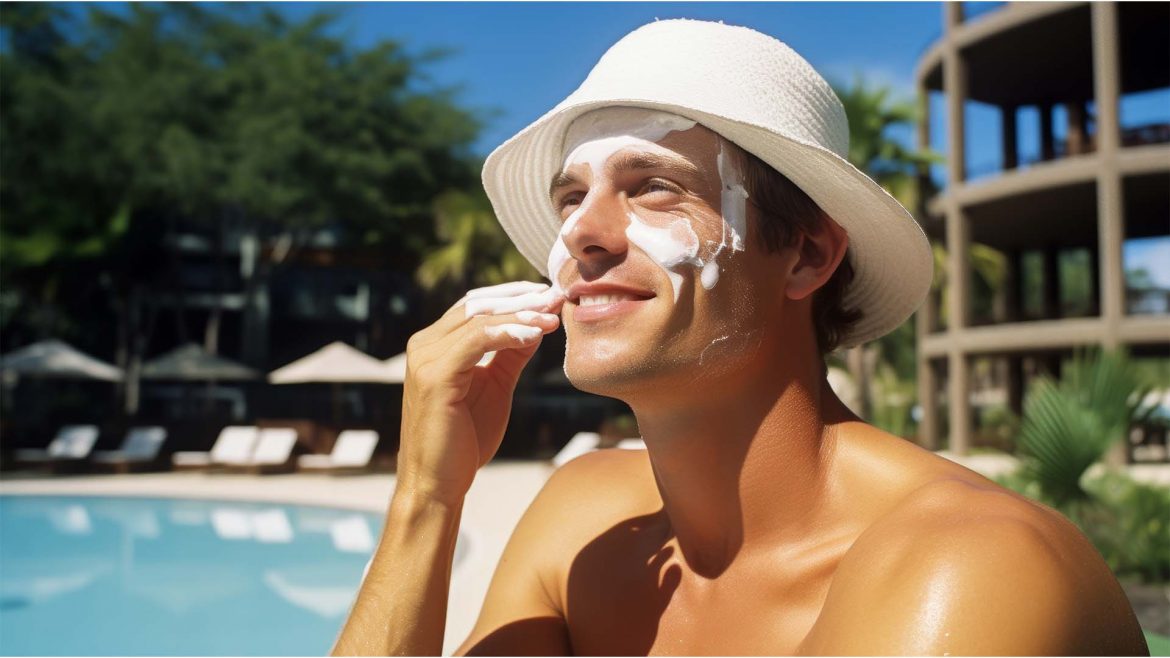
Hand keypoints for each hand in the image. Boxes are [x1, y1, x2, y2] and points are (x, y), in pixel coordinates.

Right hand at [397, 281, 563, 502]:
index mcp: (435, 345)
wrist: (438, 485)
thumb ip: (510, 354)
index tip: (552, 295)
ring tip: (553, 315)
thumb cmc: (464, 441)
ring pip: (478, 317)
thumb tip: (537, 324)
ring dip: (521, 313)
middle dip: (522, 298)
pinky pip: (475, 342)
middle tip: (558, 296)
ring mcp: (425, 359)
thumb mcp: (495, 387)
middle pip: (477, 304)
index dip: (516, 296)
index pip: (477, 304)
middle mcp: (424, 345)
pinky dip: (508, 332)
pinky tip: (535, 334)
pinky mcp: (433, 377)